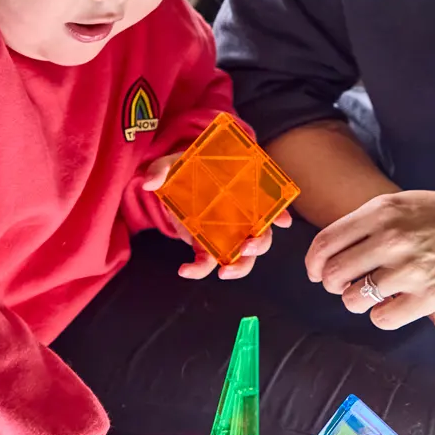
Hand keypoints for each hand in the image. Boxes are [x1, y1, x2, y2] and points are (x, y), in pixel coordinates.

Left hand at [140, 154, 292, 278]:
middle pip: (262, 235)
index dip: (280, 211)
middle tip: (248, 247)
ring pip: (243, 256)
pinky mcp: (206, 245)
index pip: (269, 201)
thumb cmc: (184, 170)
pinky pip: (208, 262)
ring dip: (240, 266)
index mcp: (242, 191)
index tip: (284, 220)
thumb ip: (162, 168)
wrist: (169, 184)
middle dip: (260, 244)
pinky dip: (199, 270)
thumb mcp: (174, 162)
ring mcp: (225, 234)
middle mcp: (240, 215)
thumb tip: (151, 181)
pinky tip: (185, 270)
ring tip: (225, 272)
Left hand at [306, 189, 434, 329]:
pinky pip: (382, 318)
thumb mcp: (402, 204)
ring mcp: (410, 269)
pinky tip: (392, 306)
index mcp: (381, 212)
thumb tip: (330, 254)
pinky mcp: (429, 296)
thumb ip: (367, 224)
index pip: (325, 244)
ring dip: (357, 302)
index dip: (314, 264)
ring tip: (373, 296)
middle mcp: (391, 239)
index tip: (317, 274)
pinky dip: (381, 316)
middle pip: (334, 275)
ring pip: (354, 300)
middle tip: (346, 286)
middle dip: (334, 285)